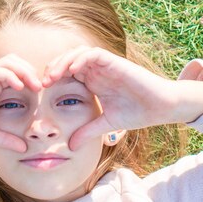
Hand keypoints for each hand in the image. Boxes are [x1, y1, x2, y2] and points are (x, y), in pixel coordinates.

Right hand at [0, 54, 41, 151]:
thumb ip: (4, 139)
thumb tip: (24, 148)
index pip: (17, 74)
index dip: (32, 80)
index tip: (44, 94)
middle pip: (16, 62)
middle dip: (32, 72)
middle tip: (43, 88)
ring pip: (8, 62)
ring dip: (25, 71)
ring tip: (35, 86)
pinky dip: (10, 75)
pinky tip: (18, 87)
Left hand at [42, 46, 202, 149]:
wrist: (161, 107)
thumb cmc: (137, 112)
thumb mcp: (105, 125)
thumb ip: (87, 132)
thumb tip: (70, 147)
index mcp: (93, 81)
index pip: (67, 73)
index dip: (53, 78)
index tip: (41, 92)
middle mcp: (97, 70)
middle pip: (68, 60)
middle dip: (53, 69)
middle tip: (42, 83)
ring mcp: (106, 65)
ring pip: (78, 54)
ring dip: (63, 62)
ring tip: (52, 76)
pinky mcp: (115, 62)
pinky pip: (94, 54)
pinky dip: (81, 59)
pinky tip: (71, 71)